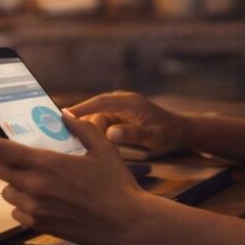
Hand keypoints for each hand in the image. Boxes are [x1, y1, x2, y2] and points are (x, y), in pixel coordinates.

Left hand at [0, 110, 154, 244]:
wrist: (126, 221)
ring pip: (6, 192)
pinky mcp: (41, 225)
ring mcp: (36, 208)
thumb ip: (81, 128)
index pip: (2, 150)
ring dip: (13, 183)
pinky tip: (39, 200)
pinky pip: (17, 213)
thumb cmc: (117, 184)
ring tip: (30, 179)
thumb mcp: (103, 149)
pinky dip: (22, 205)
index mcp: (47, 164)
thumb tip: (64, 115)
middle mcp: (35, 186)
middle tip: (11, 157)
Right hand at [68, 92, 188, 156]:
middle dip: (83, 122)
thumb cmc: (168, 133)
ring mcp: (121, 108)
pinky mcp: (120, 115)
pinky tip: (91, 142)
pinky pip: (103, 121)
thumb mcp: (153, 137)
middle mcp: (123, 101)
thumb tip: (109, 134)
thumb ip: (132, 134)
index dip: (82, 108)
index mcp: (129, 103)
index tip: (64, 115)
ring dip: (91, 129)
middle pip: (96, 110)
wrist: (180, 130)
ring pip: (98, 117)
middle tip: (67, 136)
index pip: (100, 102)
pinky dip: (97, 130)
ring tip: (79, 143)